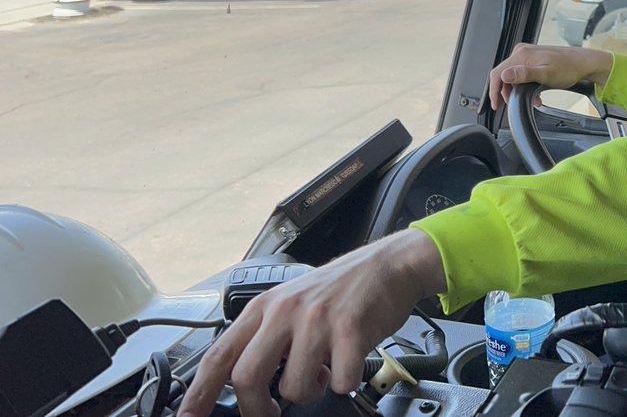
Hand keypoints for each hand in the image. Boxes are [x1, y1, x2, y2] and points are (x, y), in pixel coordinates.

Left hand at [178, 229, 445, 416]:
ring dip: (312, 391)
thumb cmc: (343, 289)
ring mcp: (316, 319)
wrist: (390, 263)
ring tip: (325, 372)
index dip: (198, 394)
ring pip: (294, 387)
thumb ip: (269, 339)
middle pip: (246, 378)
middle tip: (271, 413)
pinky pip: (340, 381)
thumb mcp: (294, 304)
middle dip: (257, 408)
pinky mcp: (349, 328)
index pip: (218, 356)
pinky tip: (349, 362)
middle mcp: (285, 311)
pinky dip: (345, 382)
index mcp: (265, 307)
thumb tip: (246, 385)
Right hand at [488, 43, 612, 110]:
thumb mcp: (546, 74)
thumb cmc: (568, 68)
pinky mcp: (533, 59)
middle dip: (508, 92)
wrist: (583, 63)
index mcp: (521, 55)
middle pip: (503, 75)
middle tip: (515, 104)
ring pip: (513, 76)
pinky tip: (535, 93)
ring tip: (532, 100)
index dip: (494, 91)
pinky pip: (521, 74)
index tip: (496, 105)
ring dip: (518, 90)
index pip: (497, 73)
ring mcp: (527, 55)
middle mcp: (522, 52)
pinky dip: (524, 86)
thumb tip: (505, 75)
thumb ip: (524, 75)